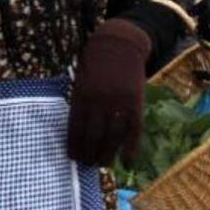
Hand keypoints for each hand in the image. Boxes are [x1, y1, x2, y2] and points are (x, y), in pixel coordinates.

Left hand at [68, 19, 151, 166]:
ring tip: (102, 164)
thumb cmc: (94, 63)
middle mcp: (99, 101)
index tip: (73, 157)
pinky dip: (131, 147)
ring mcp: (119, 103)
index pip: (76, 127)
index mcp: (81, 95)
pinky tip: (127, 160)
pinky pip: (134, 130)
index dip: (74, 145)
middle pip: (94, 136)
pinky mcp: (136, 103)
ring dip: (108, 154)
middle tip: (87, 165)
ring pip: (113, 136)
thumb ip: (79, 102)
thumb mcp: (79, 80)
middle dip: (89, 153)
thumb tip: (77, 131)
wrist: (118, 45)